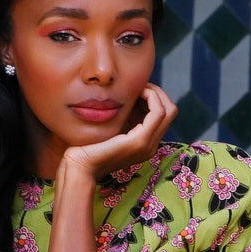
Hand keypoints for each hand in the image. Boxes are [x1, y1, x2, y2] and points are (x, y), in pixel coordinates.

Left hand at [59, 83, 177, 181]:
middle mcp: (151, 146)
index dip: (154, 97)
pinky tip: (136, 92)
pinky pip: (158, 113)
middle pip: (170, 111)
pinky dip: (152, 97)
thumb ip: (124, 116)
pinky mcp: (140, 141)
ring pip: (169, 110)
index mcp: (145, 143)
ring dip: (155, 93)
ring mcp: (148, 145)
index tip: (137, 88)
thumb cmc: (88, 145)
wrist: (80, 165)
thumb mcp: (112, 126)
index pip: (163, 115)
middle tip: (140, 85)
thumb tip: (130, 94)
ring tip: (138, 88)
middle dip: (158, 93)